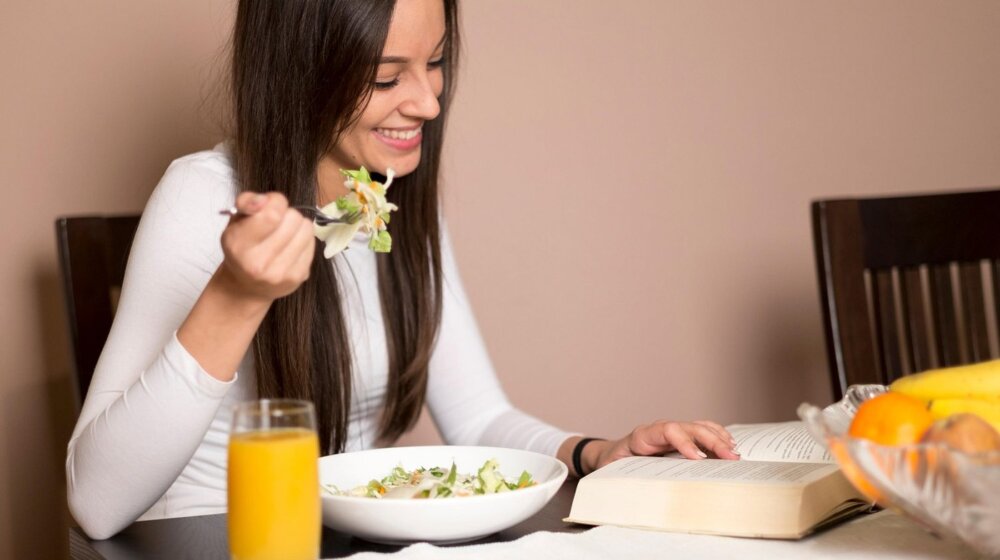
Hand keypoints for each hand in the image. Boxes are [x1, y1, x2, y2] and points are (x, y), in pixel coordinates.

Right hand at [218, 192, 315, 300]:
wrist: (247, 285)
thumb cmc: (242, 246)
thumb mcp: (235, 220)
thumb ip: (246, 202)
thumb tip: (263, 200)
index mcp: (239, 245)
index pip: (272, 214)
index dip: (275, 202)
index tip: (269, 206)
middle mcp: (258, 263)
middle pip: (293, 218)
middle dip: (286, 214)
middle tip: (276, 224)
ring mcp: (280, 273)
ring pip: (307, 229)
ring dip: (298, 226)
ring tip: (285, 233)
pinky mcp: (298, 277)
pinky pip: (313, 243)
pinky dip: (304, 239)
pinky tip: (291, 246)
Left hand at [571, 420, 740, 475]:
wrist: (609, 455)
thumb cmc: (613, 465)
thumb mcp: (615, 470)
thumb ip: (627, 475)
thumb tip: (641, 490)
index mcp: (642, 436)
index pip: (668, 431)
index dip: (685, 442)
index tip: (698, 459)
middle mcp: (659, 430)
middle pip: (689, 427)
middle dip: (711, 441)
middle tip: (730, 457)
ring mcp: (670, 431)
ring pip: (698, 427)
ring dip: (718, 438)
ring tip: (734, 452)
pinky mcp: (679, 437)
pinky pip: (700, 431)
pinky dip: (716, 436)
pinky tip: (729, 445)